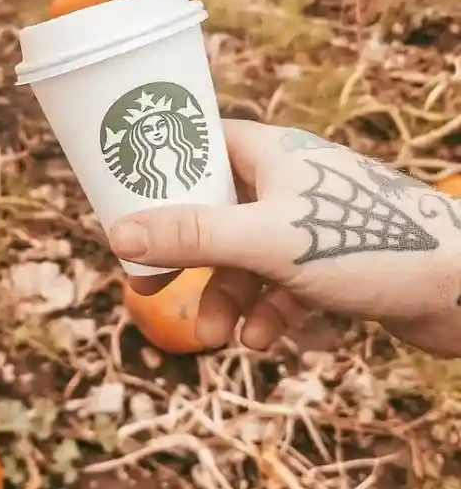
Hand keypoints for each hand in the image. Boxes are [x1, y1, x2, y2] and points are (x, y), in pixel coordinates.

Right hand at [109, 119, 460, 355]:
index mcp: (268, 152)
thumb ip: (192, 237)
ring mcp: (310, 224)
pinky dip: (268, 312)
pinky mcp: (332, 264)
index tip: (124, 209)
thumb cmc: (372, 242)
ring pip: (244, 257)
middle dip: (185, 257)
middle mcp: (286, 181)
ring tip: (219, 337)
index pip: (197, 147)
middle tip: (146, 286)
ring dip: (226, 298)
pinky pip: (280, 285)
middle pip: (212, 212)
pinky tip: (269, 340)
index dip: (158, 177)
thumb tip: (117, 236)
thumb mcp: (266, 241)